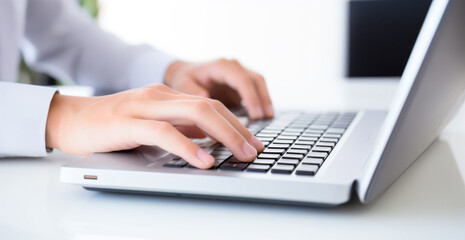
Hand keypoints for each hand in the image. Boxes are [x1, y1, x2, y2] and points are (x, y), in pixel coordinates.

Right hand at [45, 84, 263, 168]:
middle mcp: (159, 96)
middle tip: (256, 150)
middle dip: (237, 128)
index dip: (235, 123)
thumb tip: (206, 139)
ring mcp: (144, 106)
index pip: (210, 104)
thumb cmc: (112, 126)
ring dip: (224, 135)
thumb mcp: (151, 123)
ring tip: (241, 154)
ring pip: (194, 113)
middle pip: (209, 106)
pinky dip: (189, 146)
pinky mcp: (128, 123)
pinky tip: (205, 160)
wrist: (70, 120)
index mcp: (167, 95)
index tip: (253, 141)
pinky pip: (164, 132)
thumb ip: (177, 127)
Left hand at [164, 59, 273, 119]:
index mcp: (220, 66)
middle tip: (266, 118)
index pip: (241, 79)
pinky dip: (261, 102)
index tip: (256, 115)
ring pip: (259, 83)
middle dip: (263, 99)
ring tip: (269, 118)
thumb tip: (204, 95)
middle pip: (255, 80)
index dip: (250, 97)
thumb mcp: (182, 84)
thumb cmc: (183, 79)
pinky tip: (264, 116)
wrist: (184, 73)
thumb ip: (191, 91)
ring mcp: (239, 73)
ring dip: (265, 100)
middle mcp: (233, 67)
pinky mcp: (241, 83)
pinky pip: (256, 90)